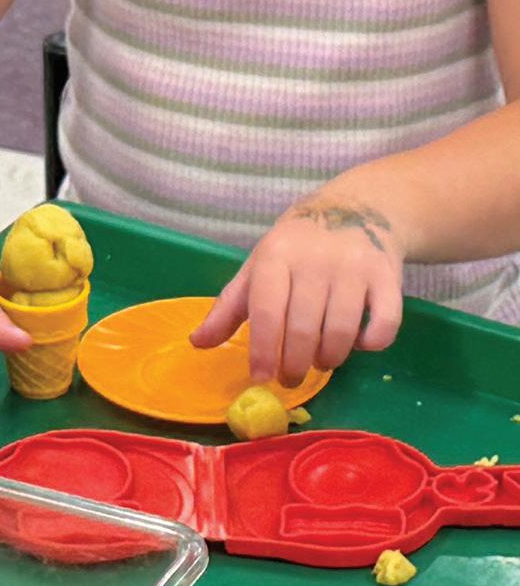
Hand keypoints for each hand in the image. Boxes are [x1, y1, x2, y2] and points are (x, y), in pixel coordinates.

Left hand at [189, 194, 404, 387]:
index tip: (260, 378)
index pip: (267, 312)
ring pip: (342, 330)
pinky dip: (372, 343)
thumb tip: (198, 343)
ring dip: (329, 358)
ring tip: (320, 362)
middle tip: (290, 378)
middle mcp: (316, 260)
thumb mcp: (258, 268)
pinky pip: (386, 322)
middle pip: (303, 328)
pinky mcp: (388, 275)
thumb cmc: (298, 248)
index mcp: (276, 257)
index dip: (263, 351)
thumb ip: (229, 308)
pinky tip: (359, 344)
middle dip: (295, 365)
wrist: (358, 208)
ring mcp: (355, 267)